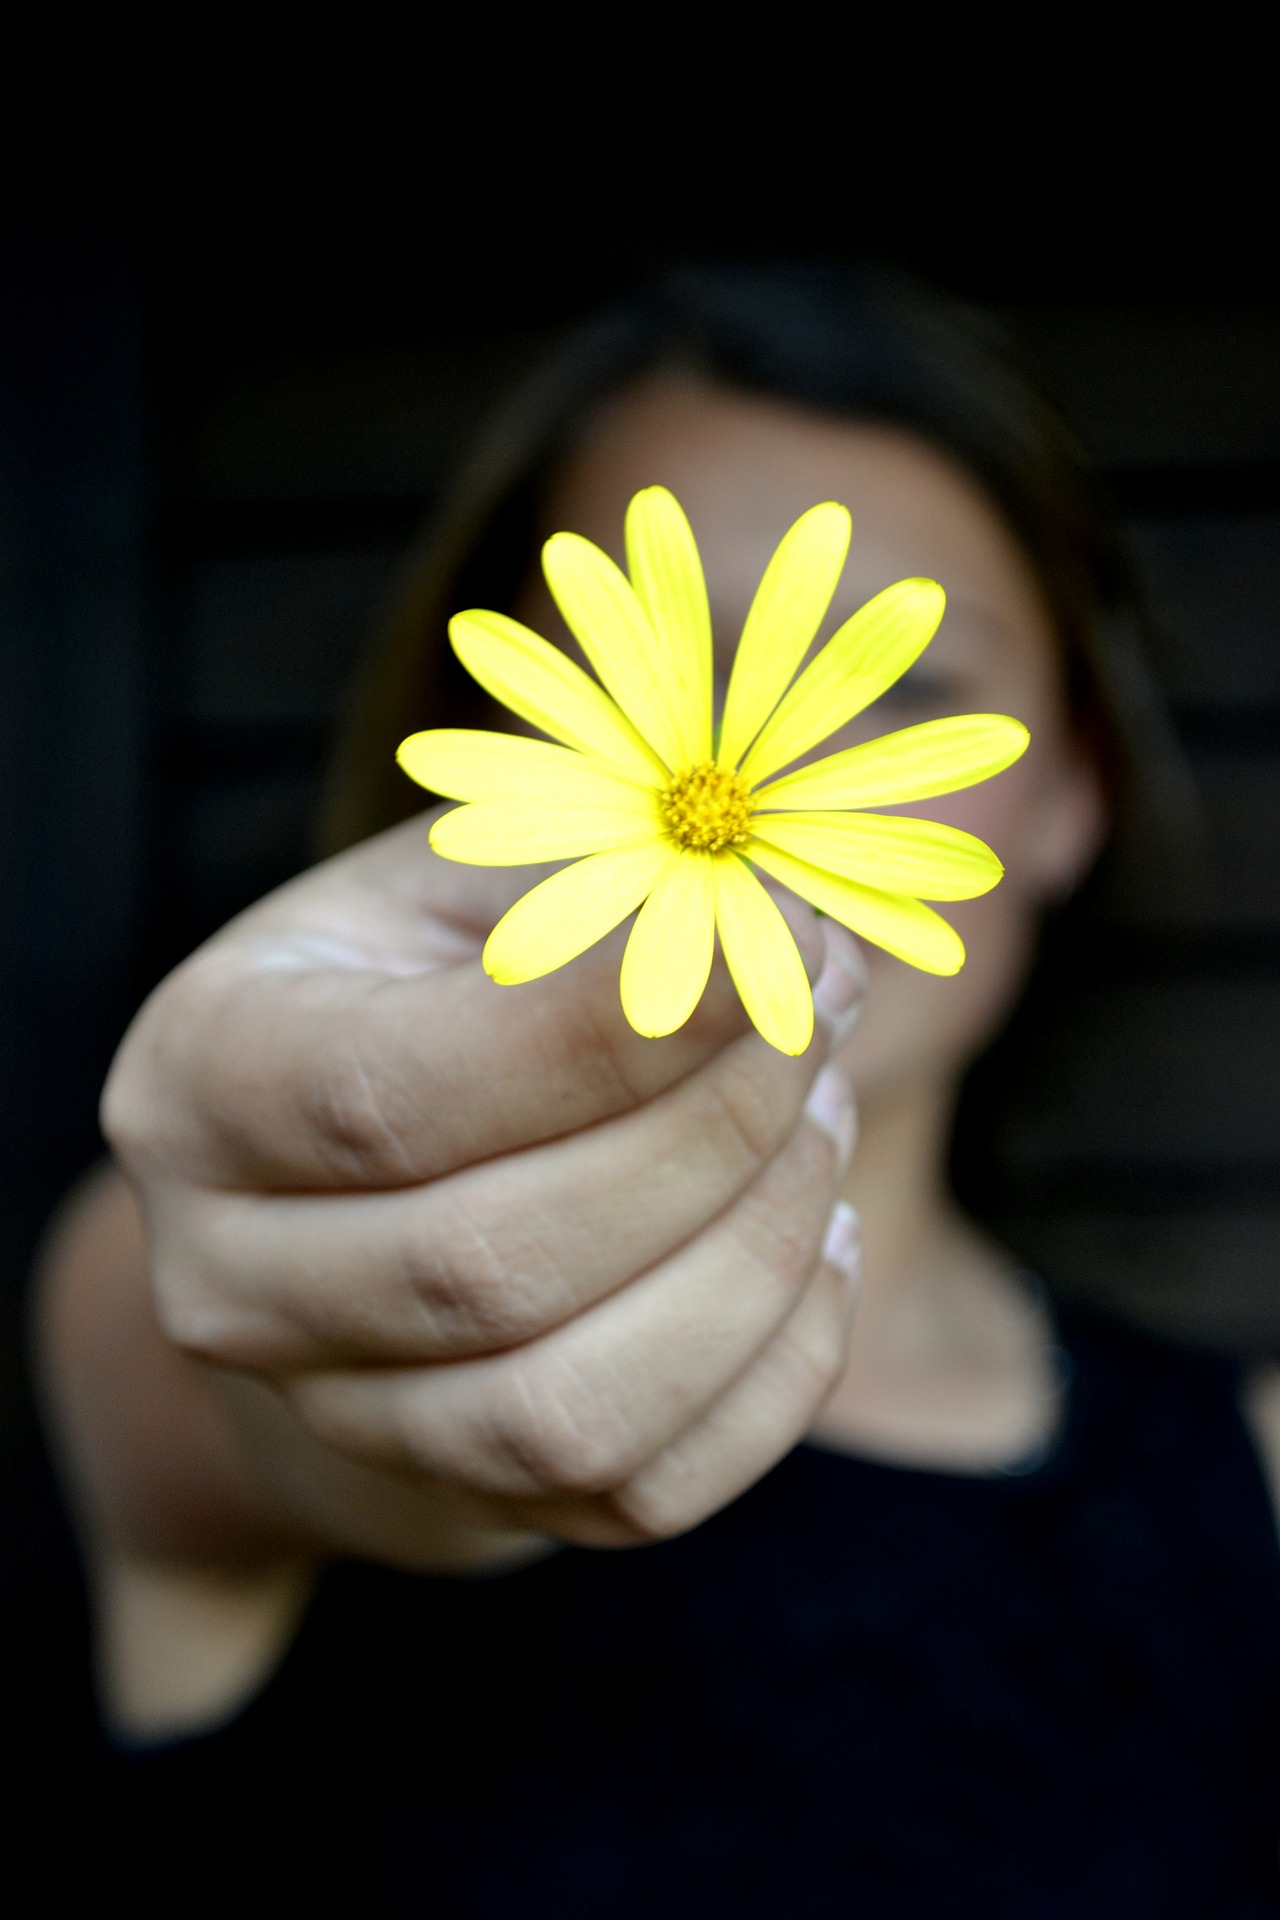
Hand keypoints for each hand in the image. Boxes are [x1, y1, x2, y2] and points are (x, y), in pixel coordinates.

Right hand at [103, 812, 863, 1555]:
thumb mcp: (469, 885)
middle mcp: (229, 1279)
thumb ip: (600, 887)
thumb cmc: (433, 981)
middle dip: (707, 1142)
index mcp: (202, 1084)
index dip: (602, 1039)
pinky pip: (643, 1491)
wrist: (368, 1167)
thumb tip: (788, 931)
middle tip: (816, 1024)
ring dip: (749, 1265)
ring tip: (821, 1125)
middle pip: (487, 1268)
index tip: (772, 955)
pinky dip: (774, 1373)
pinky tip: (820, 1242)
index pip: (390, 1098)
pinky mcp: (459, 1495)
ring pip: (566, 1413)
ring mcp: (337, 1413)